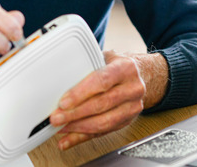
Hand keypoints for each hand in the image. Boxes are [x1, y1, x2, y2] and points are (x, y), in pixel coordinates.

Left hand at [49, 50, 168, 149]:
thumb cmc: (116, 66)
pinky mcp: (128, 121)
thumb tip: (58, 80)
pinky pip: (103, 132)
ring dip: (78, 127)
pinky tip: (68, 139)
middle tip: (57, 117)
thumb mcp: (104, 58)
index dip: (81, 94)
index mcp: (126, 68)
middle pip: (101, 104)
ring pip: (104, 122)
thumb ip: (86, 67)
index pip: (101, 81)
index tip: (63, 102)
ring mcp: (133, 107)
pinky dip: (83, 137)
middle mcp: (133, 88)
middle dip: (75, 114)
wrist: (140, 75)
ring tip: (61, 128)